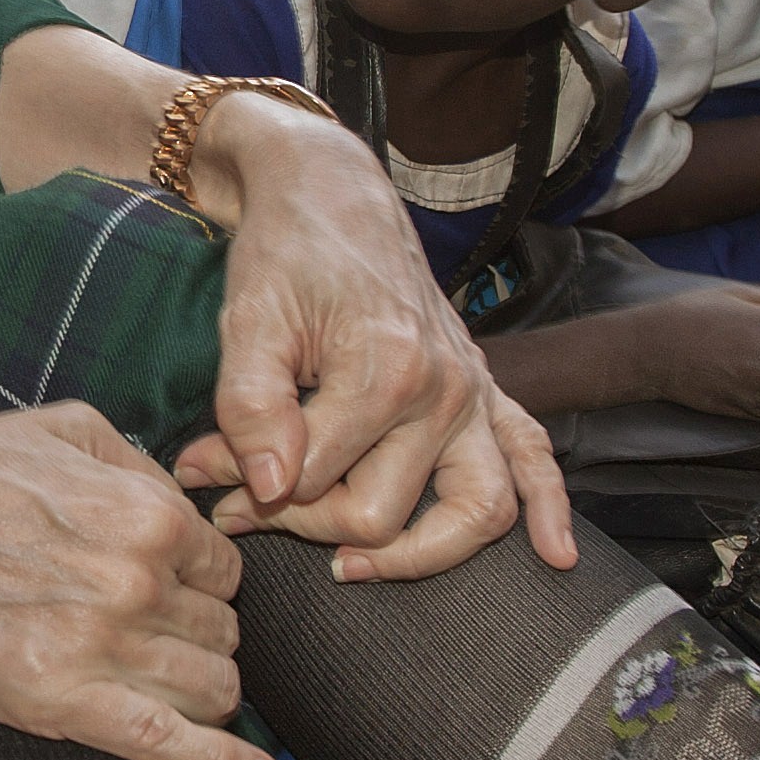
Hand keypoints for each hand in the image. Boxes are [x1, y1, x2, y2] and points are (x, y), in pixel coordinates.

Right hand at [0, 383, 278, 759]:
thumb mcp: (70, 428)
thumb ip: (149, 470)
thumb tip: (196, 518)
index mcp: (148, 512)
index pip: (227, 575)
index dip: (199, 588)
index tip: (166, 596)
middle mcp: (137, 580)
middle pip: (222, 638)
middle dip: (194, 640)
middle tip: (139, 636)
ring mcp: (98, 645)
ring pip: (208, 692)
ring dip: (194, 692)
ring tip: (147, 683)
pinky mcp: (55, 703)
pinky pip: (169, 749)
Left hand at [168, 102, 573, 575]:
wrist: (331, 193)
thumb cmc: (284, 255)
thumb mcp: (247, 322)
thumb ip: (250, 407)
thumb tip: (269, 490)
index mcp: (385, 369)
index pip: (314, 484)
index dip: (248, 492)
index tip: (205, 478)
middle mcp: (445, 389)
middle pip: (378, 513)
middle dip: (301, 521)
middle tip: (240, 502)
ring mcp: (474, 393)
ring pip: (473, 514)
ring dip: (413, 555)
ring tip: (349, 567)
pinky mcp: (488, 390)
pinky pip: (536, 459)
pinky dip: (550, 512)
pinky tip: (555, 557)